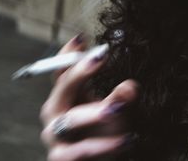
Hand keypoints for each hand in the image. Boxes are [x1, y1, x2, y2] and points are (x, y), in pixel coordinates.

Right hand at [40, 35, 138, 160]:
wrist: (103, 159)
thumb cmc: (106, 130)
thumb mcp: (117, 109)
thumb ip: (121, 96)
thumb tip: (131, 85)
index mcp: (67, 95)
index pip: (62, 70)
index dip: (69, 54)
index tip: (82, 38)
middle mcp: (57, 112)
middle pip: (62, 88)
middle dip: (80, 72)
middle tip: (101, 57)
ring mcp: (56, 135)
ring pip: (71, 120)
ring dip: (96, 112)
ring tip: (120, 108)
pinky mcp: (62, 158)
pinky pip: (81, 150)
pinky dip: (104, 145)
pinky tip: (126, 139)